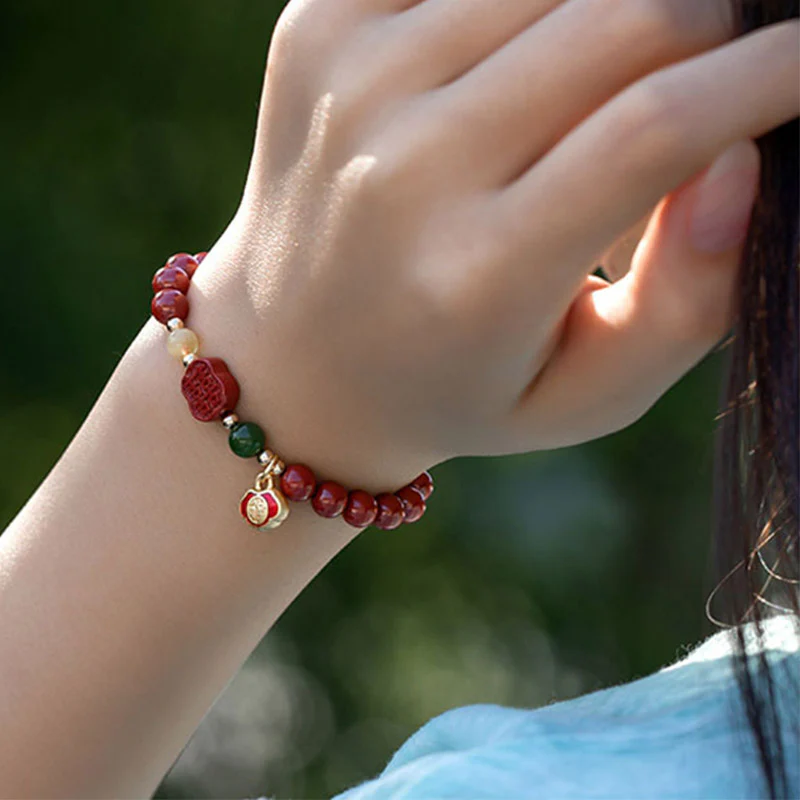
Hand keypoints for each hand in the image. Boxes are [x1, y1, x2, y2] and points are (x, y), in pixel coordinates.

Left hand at [188, 0, 797, 491]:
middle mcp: (405, 170)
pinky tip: (527, 47)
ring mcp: (350, 82)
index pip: (659, 127)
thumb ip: (684, 302)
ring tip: (607, 81)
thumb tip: (739, 159)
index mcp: (478, 275)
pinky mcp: (315, 28)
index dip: (773, 71)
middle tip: (714, 71)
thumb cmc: (452, 386)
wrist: (292, 362)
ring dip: (621, 10)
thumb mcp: (582, 395)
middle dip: (710, 25)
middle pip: (623, 20)